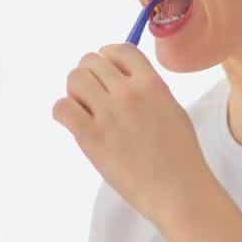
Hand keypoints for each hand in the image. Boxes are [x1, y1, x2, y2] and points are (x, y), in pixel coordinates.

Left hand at [52, 43, 212, 225]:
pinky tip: (75, 124)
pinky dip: (63, 113)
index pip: (119, 49)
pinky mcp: (91, 137)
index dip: (108, 59)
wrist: (178, 192)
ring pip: (74, 79)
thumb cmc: (180, 157)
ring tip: (85, 111)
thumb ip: (148, 90)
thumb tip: (121, 80)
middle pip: (90, 61)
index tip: (106, 73)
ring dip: (75, 92)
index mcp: (152, 84)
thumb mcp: (173, 110)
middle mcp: (129, 93)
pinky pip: (62, 108)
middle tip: (93, 96)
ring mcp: (109, 114)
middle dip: (89, 76)